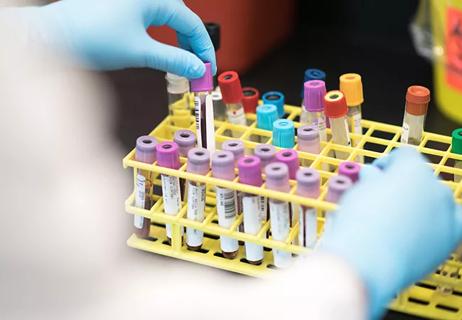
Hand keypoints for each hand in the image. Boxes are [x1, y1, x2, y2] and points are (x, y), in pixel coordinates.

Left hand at [25, 0, 215, 77]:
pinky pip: (153, 21)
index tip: (209, 69)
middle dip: (193, 46)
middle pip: (183, 20)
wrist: (53, 36)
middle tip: (198, 70)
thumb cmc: (90, 37)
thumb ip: (174, 60)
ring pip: (168, 20)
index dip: (204, 49)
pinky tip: (163, 50)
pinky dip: (163, 38)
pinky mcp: (122, 8)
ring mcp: (133, 0)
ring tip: (183, 64)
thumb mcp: (140, 52)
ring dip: (179, 42)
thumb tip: (197, 69)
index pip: (192, 23)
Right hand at [320, 147, 461, 318]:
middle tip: (383, 198)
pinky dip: (434, 224)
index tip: (374, 175)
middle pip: (421, 178)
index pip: (404, 155)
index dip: (386, 163)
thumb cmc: (360, 222)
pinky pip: (447, 223)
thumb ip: (372, 179)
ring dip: (420, 204)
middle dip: (404, 185)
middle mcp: (436, 186)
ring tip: (396, 220)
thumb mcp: (359, 190)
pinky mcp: (451, 238)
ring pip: (435, 201)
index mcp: (413, 168)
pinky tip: (412, 232)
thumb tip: (374, 177)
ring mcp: (448, 212)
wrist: (369, 259)